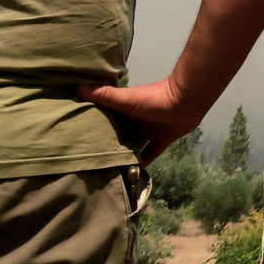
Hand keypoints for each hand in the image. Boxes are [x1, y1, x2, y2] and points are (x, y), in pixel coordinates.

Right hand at [77, 78, 202, 161]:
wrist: (186, 101)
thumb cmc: (154, 98)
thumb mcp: (126, 99)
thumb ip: (105, 95)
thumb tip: (77, 87)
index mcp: (125, 109)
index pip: (106, 119)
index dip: (95, 128)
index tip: (80, 140)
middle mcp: (135, 121)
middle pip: (119, 135)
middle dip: (108, 146)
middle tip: (92, 163)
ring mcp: (148, 131)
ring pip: (133, 146)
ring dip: (124, 157)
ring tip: (108, 173)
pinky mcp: (161, 140)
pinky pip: (150, 154)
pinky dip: (143, 164)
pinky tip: (132, 176)